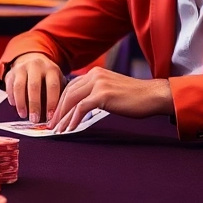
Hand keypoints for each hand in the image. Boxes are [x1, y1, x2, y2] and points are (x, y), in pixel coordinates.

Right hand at [4, 52, 63, 123]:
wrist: (31, 60)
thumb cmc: (47, 76)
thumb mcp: (57, 80)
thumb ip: (58, 95)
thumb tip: (56, 116)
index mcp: (51, 69)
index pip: (52, 86)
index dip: (51, 102)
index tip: (50, 117)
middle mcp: (36, 66)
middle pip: (34, 86)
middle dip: (34, 105)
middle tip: (34, 119)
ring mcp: (22, 68)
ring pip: (19, 86)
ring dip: (21, 103)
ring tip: (23, 115)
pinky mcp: (10, 73)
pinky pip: (9, 87)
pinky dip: (12, 98)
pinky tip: (15, 106)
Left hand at [47, 67, 172, 132]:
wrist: (152, 96)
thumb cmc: (134, 97)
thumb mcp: (111, 90)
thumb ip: (96, 93)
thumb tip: (81, 107)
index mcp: (95, 73)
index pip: (70, 87)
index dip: (60, 102)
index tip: (55, 116)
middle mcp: (94, 75)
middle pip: (68, 93)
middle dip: (57, 111)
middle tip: (51, 125)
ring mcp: (98, 83)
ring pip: (72, 100)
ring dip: (62, 117)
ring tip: (57, 130)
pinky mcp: (103, 94)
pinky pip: (81, 108)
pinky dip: (73, 119)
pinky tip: (70, 129)